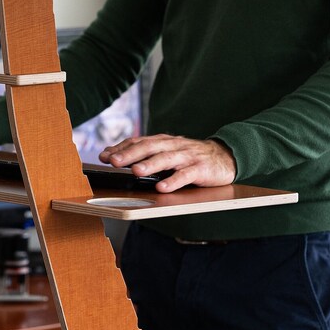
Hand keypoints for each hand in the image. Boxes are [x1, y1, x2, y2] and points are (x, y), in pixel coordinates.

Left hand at [99, 134, 236, 192]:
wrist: (225, 156)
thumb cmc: (191, 156)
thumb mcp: (169, 151)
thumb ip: (148, 154)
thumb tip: (117, 158)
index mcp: (164, 141)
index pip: (139, 142)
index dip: (121, 148)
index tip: (104, 156)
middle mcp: (174, 146)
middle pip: (149, 148)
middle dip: (130, 154)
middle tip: (113, 161)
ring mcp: (187, 157)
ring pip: (166, 159)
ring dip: (150, 165)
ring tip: (135, 171)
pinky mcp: (201, 169)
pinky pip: (186, 175)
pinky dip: (174, 181)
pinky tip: (163, 188)